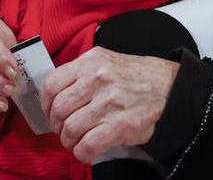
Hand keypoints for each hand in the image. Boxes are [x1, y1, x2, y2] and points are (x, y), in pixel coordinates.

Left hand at [41, 47, 176, 163]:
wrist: (167, 86)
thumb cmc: (134, 76)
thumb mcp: (104, 61)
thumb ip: (80, 73)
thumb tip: (56, 93)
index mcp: (90, 62)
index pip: (52, 84)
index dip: (45, 104)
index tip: (49, 112)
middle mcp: (97, 80)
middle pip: (58, 109)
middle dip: (56, 125)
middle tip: (62, 130)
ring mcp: (108, 103)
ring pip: (70, 128)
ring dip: (67, 141)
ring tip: (73, 141)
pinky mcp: (119, 126)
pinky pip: (88, 145)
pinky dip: (81, 152)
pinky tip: (84, 150)